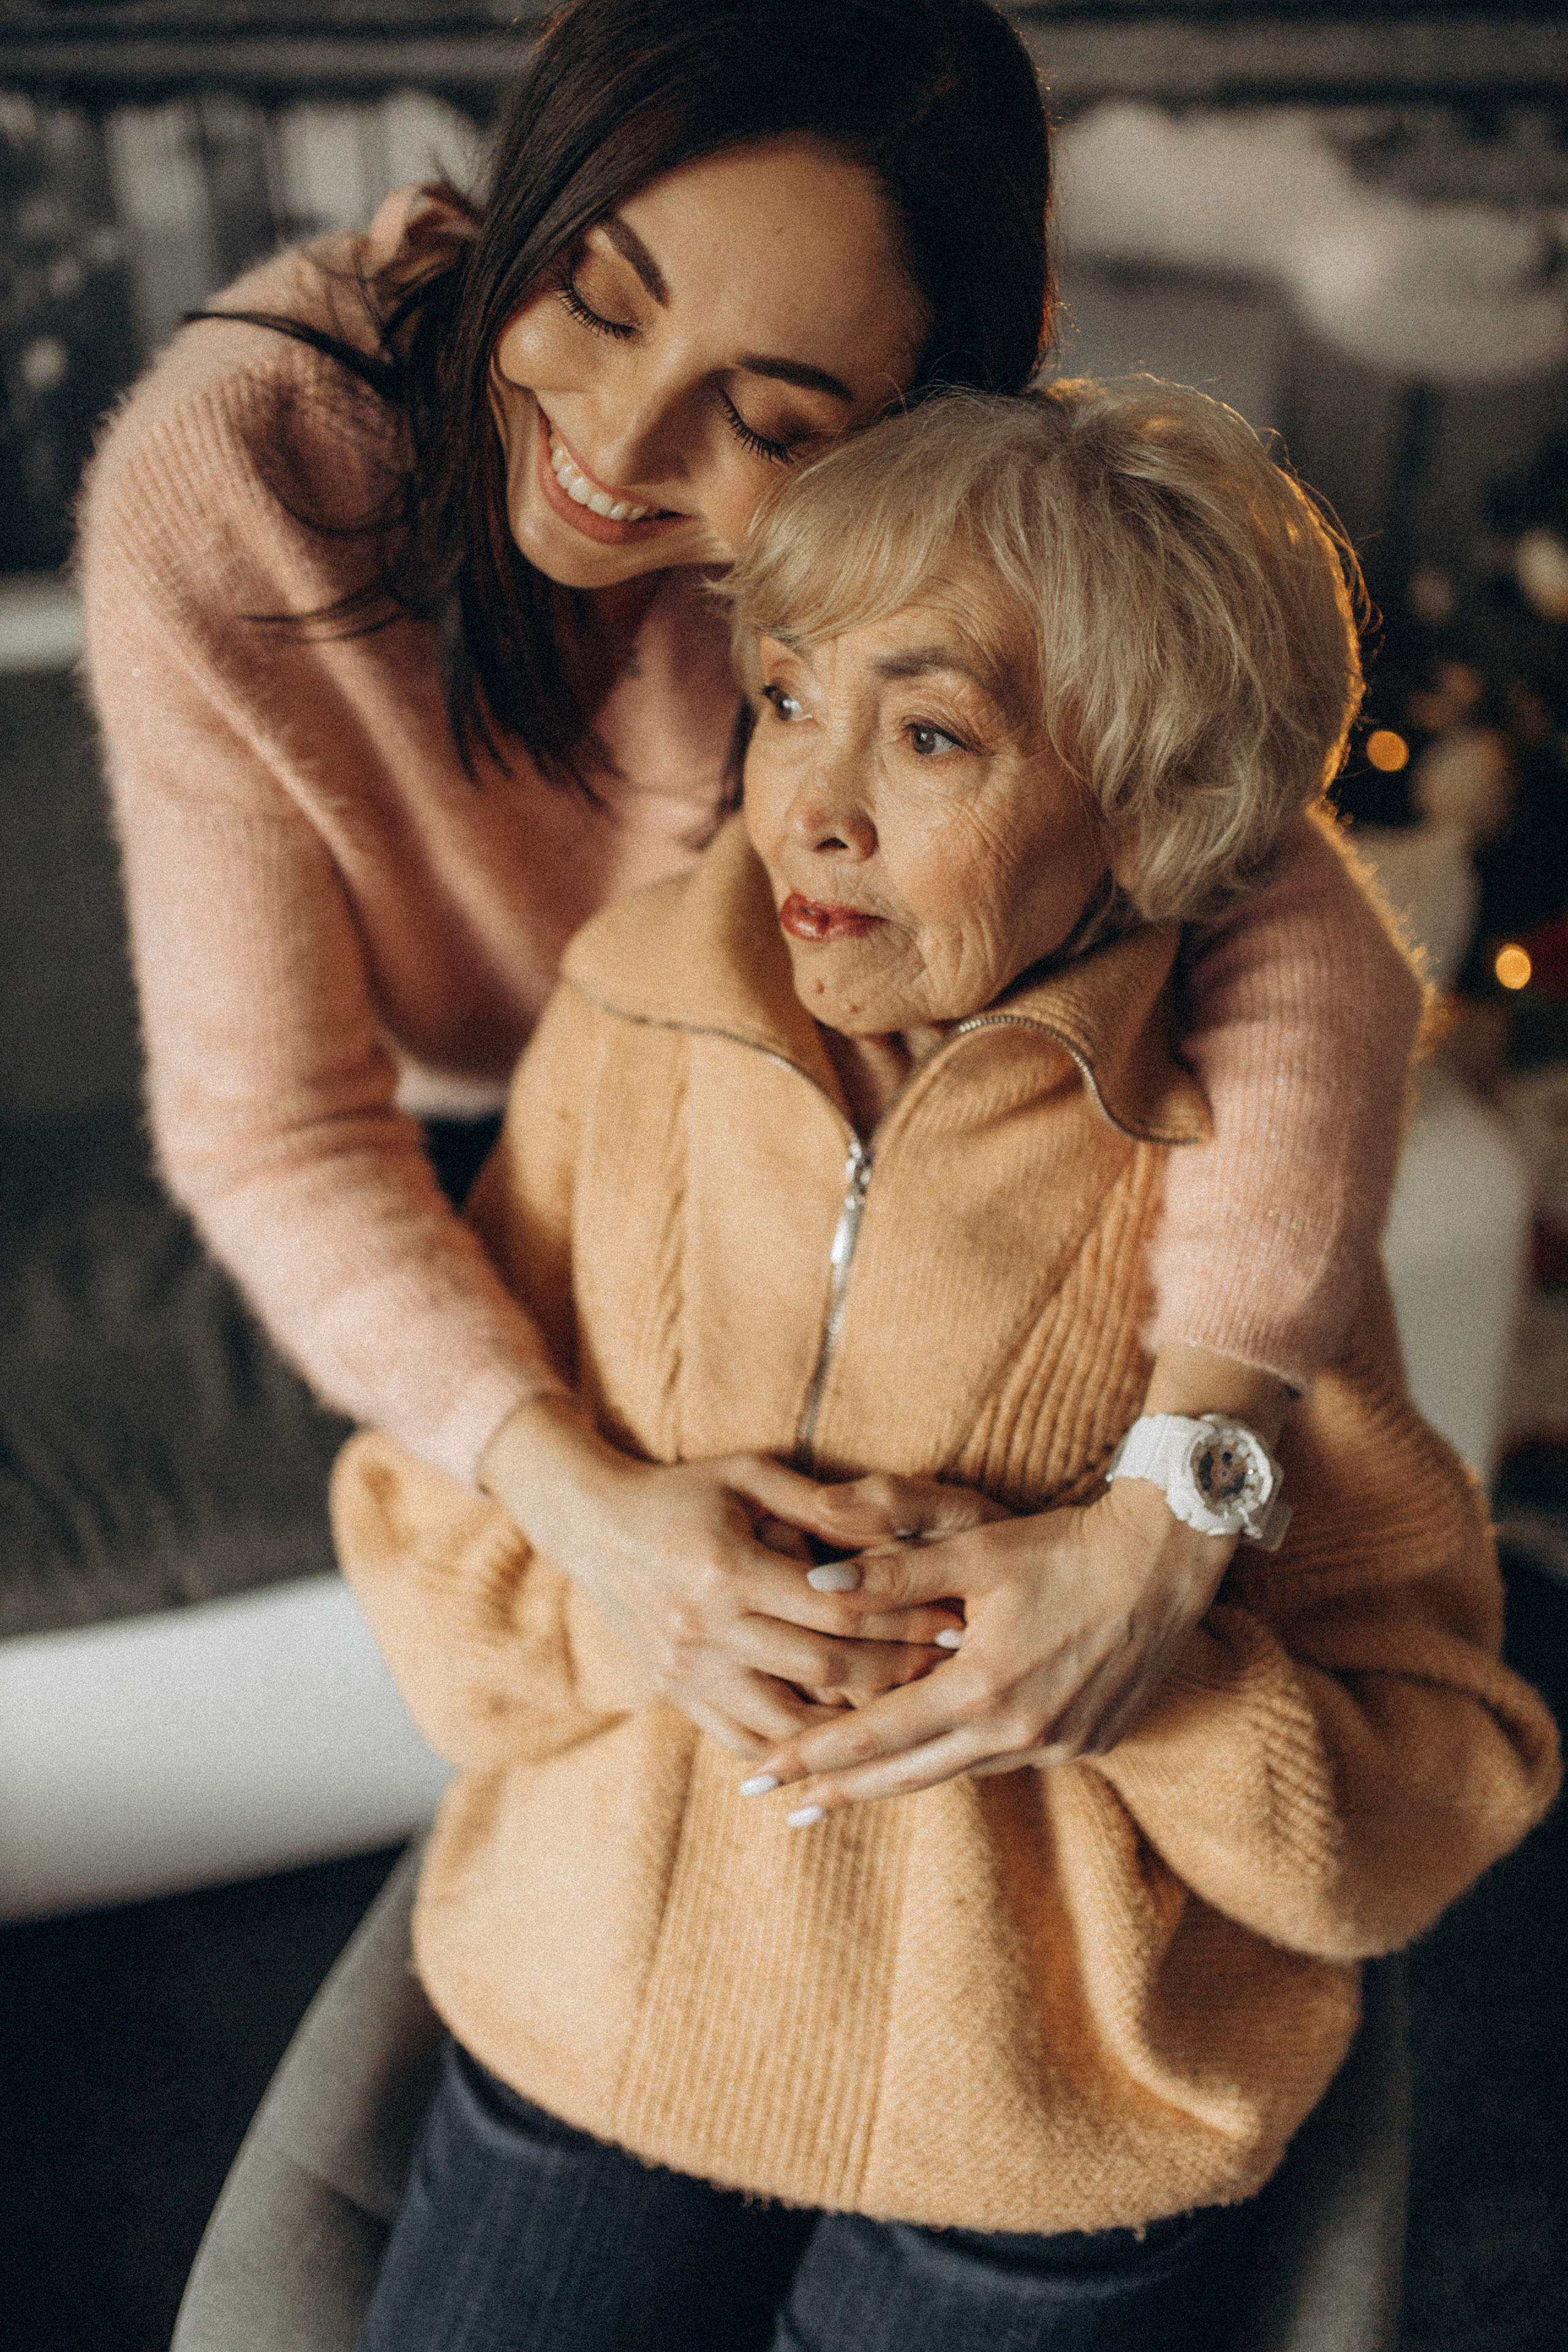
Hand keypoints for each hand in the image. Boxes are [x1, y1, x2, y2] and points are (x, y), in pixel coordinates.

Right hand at [478, 1398, 962, 1758]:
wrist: (593, 1527)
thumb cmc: (684, 1491)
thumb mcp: (748, 1474)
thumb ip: (818, 1502)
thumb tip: (892, 1525)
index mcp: (726, 1568)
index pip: (836, 1609)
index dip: (903, 1619)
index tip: (955, 1621)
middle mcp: (704, 1628)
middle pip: (821, 1670)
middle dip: (895, 1674)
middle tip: (951, 1671)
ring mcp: (686, 1671)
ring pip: (787, 1721)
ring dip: (852, 1725)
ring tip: (908, 1713)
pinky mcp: (676, 1695)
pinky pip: (744, 1741)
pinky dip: (795, 1749)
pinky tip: (841, 1743)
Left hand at [737, 1473, 1235, 1815]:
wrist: (1167, 1560)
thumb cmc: (1065, 1545)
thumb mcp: (975, 1548)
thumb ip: (891, 1575)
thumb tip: (814, 1585)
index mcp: (983, 1690)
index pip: (875, 1735)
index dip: (811, 1757)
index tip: (760, 1779)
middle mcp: (1020, 1734)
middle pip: (907, 1775)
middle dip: (839, 1791)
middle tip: (782, 1806)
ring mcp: (1059, 1746)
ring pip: (958, 1771)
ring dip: (900, 1778)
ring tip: (846, 1785)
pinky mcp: (1090, 1744)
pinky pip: (1006, 1760)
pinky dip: (963, 1756)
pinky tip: (938, 1751)